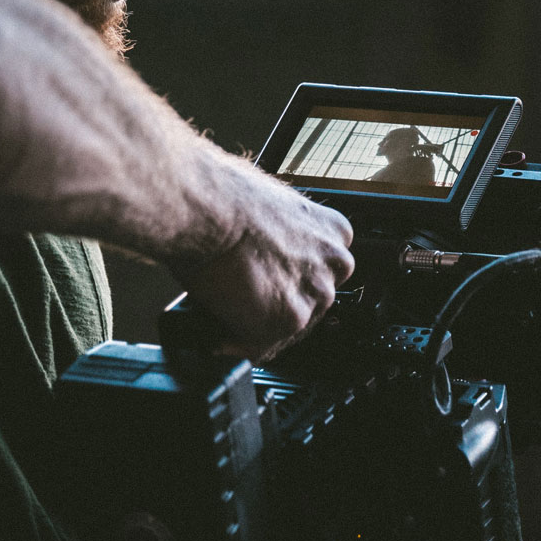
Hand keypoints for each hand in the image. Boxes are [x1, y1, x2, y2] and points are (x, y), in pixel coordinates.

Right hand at [170, 168, 353, 360]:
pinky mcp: (289, 319)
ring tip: (225, 321)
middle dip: (276, 308)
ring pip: (288, 328)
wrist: (206, 206)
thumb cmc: (223, 194)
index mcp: (333, 231)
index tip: (268, 287)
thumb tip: (256, 239)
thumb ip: (279, 228)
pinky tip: (218, 337)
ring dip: (257, 329)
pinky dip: (237, 345)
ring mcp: (315, 293)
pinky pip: (262, 346)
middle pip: (310, 302)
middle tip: (241, 305)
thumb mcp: (269, 202)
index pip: (321, 271)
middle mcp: (334, 263)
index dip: (289, 283)